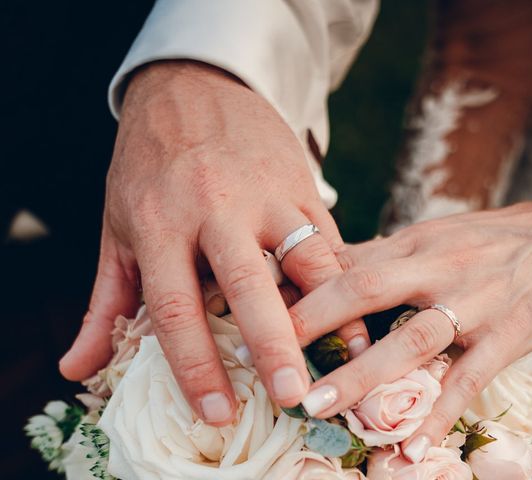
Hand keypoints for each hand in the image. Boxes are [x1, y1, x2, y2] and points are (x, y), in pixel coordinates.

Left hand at [59, 60, 368, 424]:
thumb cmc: (150, 163)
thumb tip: (76, 367)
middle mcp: (215, 208)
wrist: (195, 85)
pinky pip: (327, 236)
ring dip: (331, 311)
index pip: (176, 306)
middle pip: (247, 284)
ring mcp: (265, 194)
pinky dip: (341, 277)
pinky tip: (356, 309)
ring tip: (350, 357)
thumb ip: (104, 300)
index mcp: (160, 223)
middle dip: (273, 345)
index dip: (196, 365)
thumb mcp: (116, 224)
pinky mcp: (300, 184)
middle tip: (293, 395)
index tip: (216, 411)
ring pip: (306, 258)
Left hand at [290, 174, 531, 459]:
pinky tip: (412, 447)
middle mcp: (437, 268)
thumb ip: (382, 254)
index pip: (345, 261)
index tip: (254, 312)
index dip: (297, 286)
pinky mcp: (509, 335)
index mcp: (414, 242)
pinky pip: (469, 379)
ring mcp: (473, 303)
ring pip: (411, 339)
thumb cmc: (495, 238)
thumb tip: (326, 266)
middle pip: (364, 290)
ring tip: (319, 406)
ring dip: (363, 376)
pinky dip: (439, 413)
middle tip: (268, 360)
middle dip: (312, 324)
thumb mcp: (434, 234)